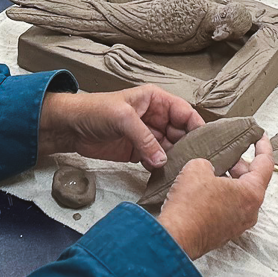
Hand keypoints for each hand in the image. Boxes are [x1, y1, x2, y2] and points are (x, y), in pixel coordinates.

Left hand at [39, 85, 203, 169]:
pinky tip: (166, 175)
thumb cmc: (94, 110)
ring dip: (176, 159)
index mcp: (156, 100)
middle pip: (181, 132)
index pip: (184, 112)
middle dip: (189, 146)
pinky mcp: (138, 151)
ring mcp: (148, 135)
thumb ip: (145, 138)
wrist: (70, 127)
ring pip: (170, 148)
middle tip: (198, 163)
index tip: (207, 142)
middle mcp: (156, 117)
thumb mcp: (123, 118)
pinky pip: (156, 159)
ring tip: (184, 172)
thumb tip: (162, 159)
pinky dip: (161, 168)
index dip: (196, 126)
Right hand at [158, 136, 272, 259]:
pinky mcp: (224, 232)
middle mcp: (250, 211)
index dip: (263, 146)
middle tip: (228, 150)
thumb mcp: (198, 167)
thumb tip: (208, 170)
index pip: (265, 164)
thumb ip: (210, 162)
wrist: (176, 237)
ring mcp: (238, 224)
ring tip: (213, 167)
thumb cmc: (190, 205)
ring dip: (229, 179)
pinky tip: (205, 186)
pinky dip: (222, 194)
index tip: (261, 136)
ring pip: (239, 194)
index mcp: (251, 193)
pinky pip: (228, 207)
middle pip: (252, 180)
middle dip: (240, 163)